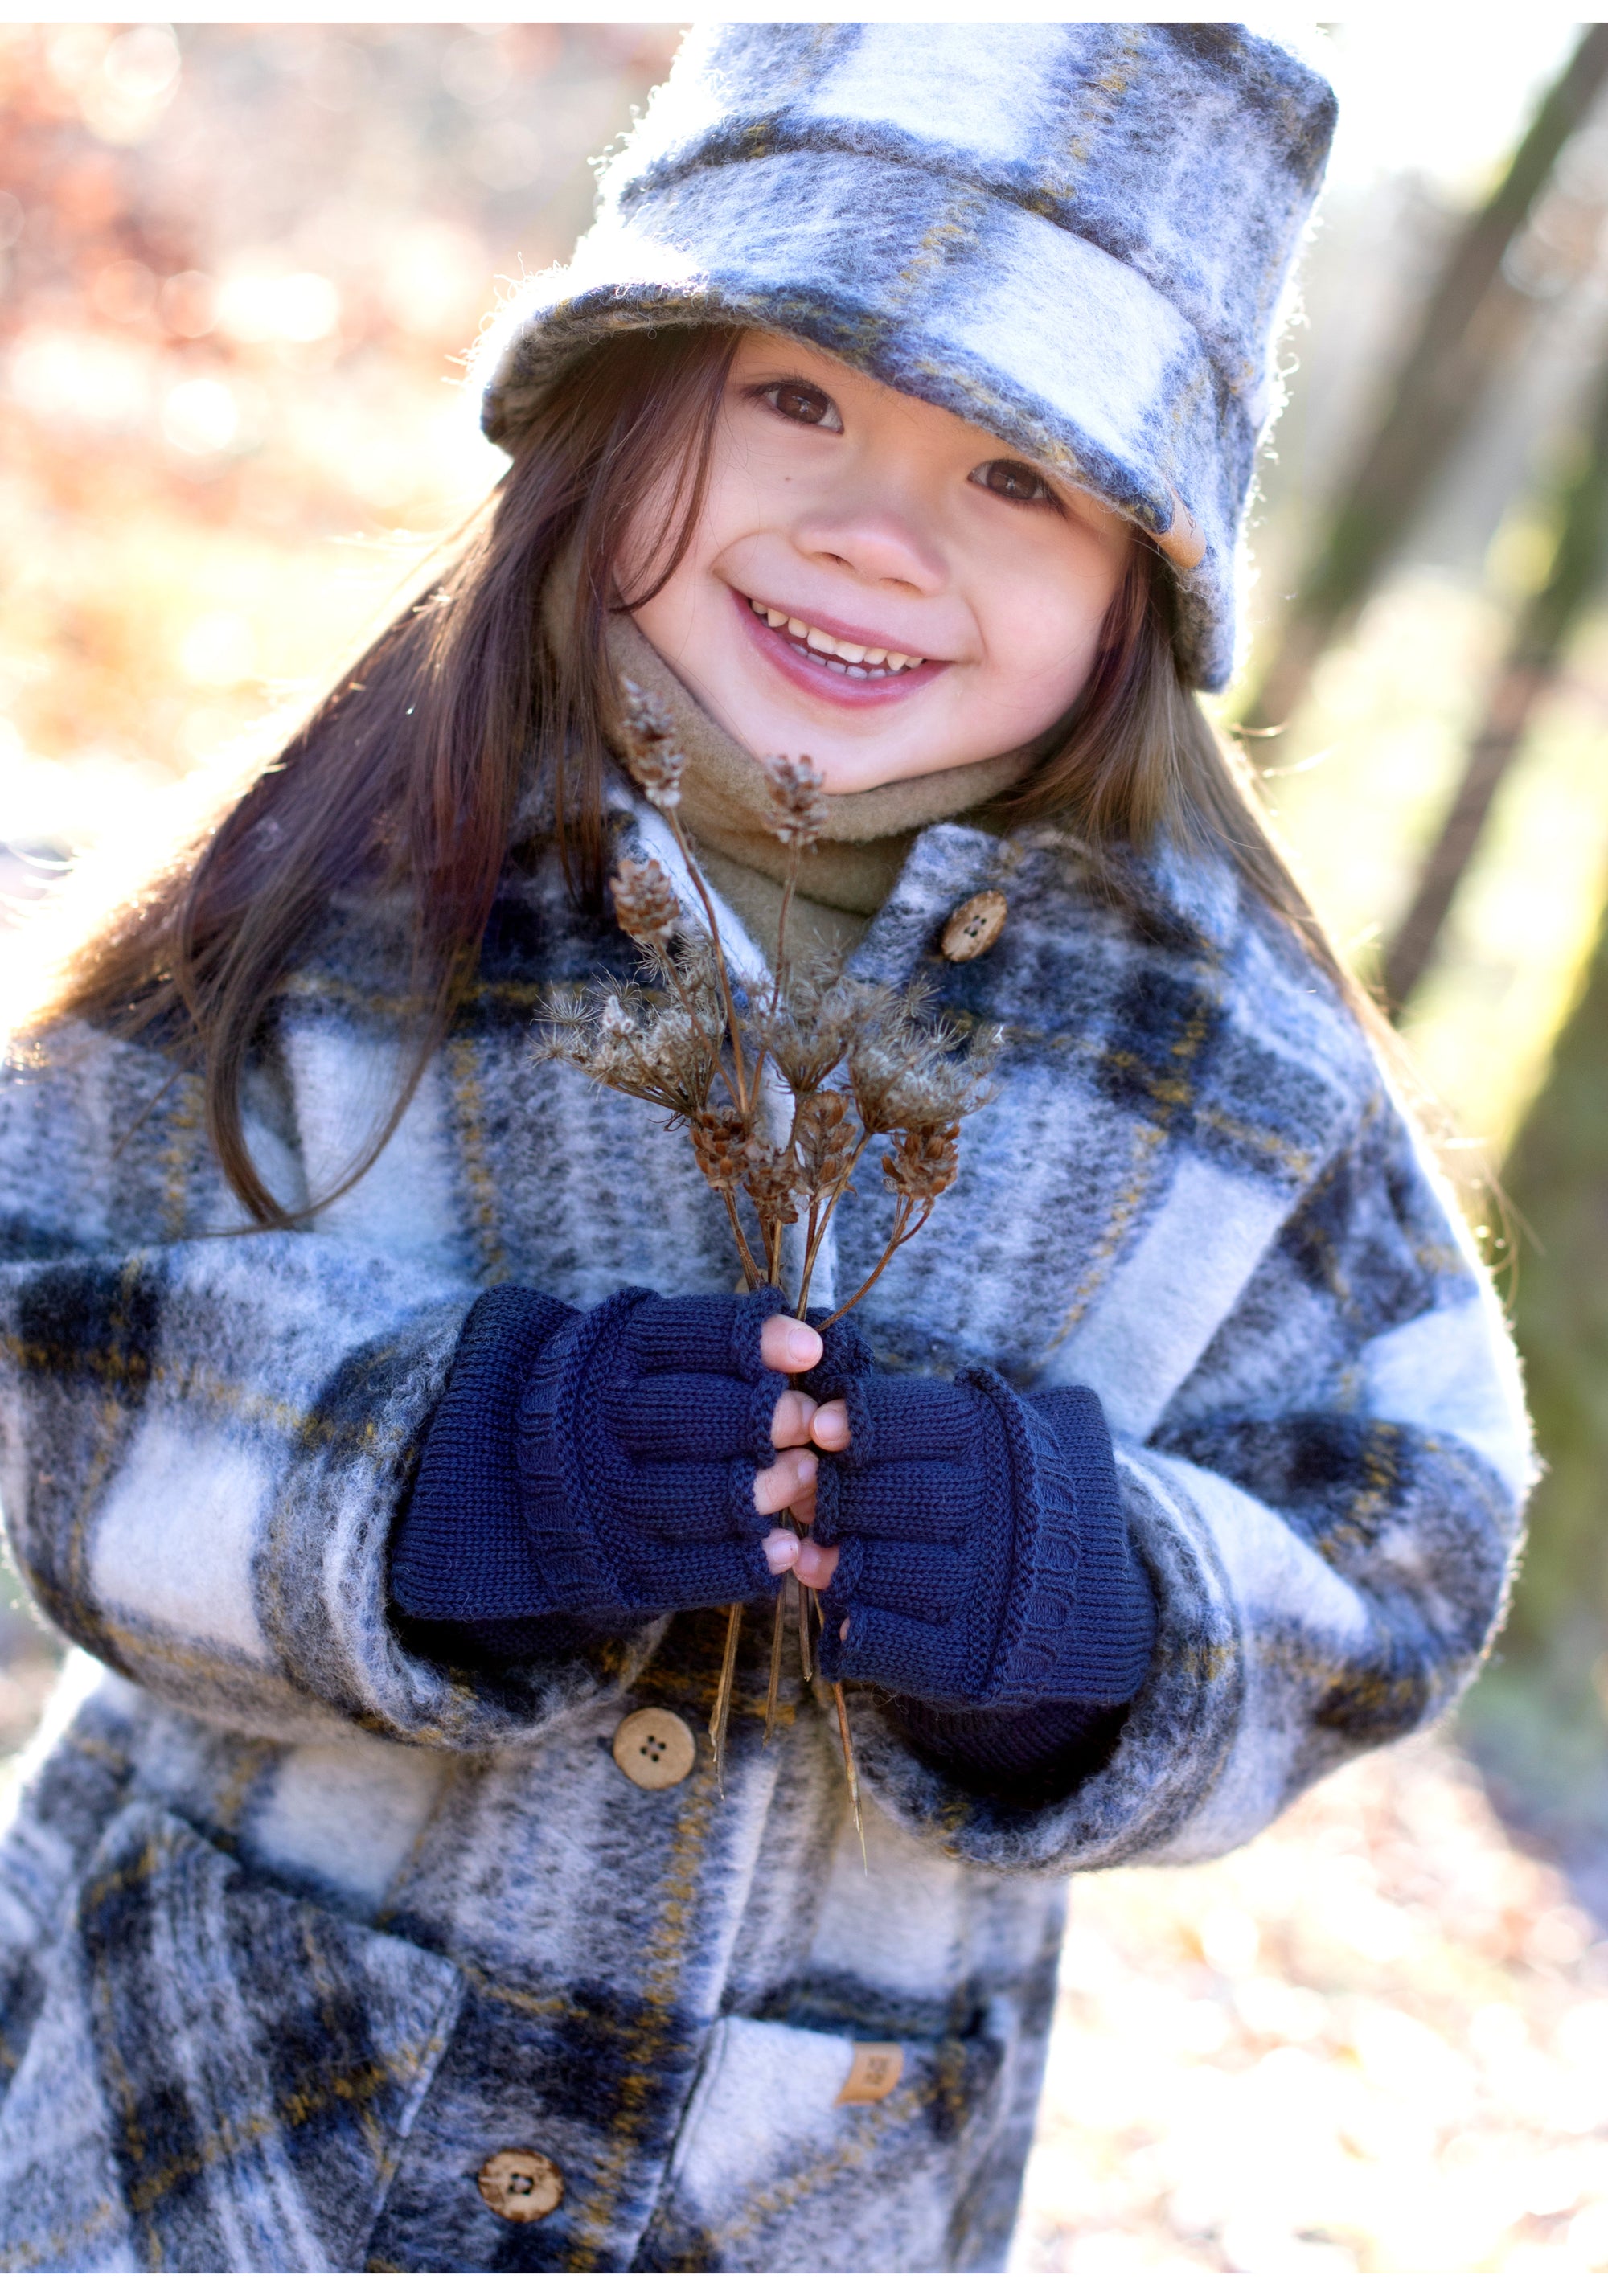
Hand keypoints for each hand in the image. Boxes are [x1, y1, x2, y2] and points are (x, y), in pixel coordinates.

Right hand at [513, 1285, 862, 1617]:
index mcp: (613, 1355)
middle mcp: (603, 1424)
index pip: (689, 1337)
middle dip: (769, 1419)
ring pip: (698, 1497)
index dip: (754, 1341)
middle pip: (696, 1418)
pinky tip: (782, 1548)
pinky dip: (744, 1562)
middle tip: (814, 1423)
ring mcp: (609, 1499)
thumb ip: (717, 1345)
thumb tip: (809, 1347)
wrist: (528, 1475)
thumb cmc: (625, 1401)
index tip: (810, 1352)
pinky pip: (690, 1571)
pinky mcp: (622, 1565)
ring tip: (806, 1476)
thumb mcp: (647, 1352)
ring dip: (768, 1489)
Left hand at [786, 1348, 1155, 1709]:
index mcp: (1008, 1449)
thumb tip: (830, 1372)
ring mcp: (990, 1595)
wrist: (1085, 1602)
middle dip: (845, 1494)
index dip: (871, 1421)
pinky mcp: (971, 1664)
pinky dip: (857, 1630)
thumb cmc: (1012, 1499)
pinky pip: (897, 1646)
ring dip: (838, 1562)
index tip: (824, 1425)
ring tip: (806, 1555)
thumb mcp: (1000, 1437)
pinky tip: (837, 1614)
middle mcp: (1007, 1519)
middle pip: (910, 1497)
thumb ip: (928, 1413)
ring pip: (894, 1570)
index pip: (930, 1422)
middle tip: (803, 1492)